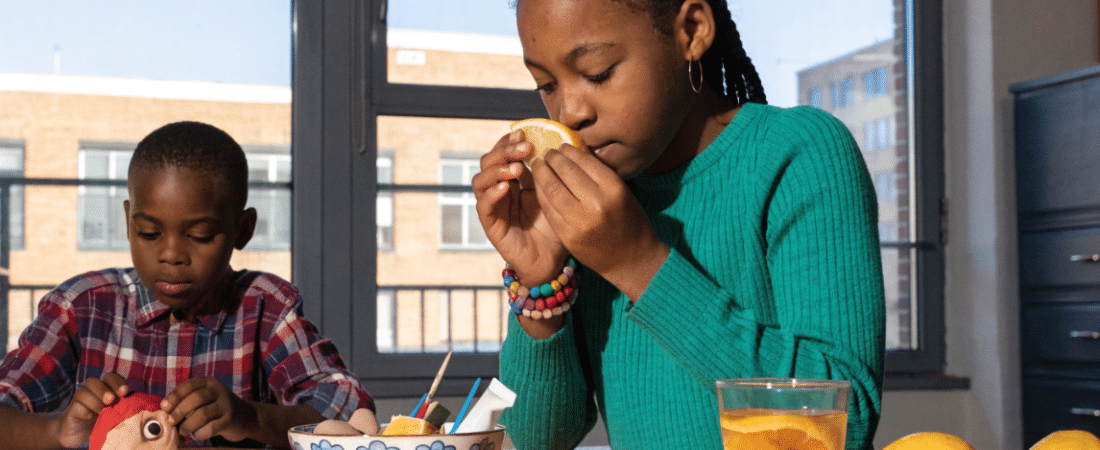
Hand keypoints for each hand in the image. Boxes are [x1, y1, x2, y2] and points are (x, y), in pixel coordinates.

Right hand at [57, 372, 129, 447]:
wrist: (80, 435)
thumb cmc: (103, 422)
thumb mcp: (116, 413)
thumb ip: (125, 405)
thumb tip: (140, 404)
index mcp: (105, 389)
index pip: (111, 377)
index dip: (118, 382)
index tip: (126, 391)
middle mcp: (91, 391)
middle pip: (94, 381)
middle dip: (105, 388)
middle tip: (112, 399)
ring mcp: (80, 400)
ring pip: (84, 391)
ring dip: (96, 400)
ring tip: (103, 411)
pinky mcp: (71, 411)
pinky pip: (77, 405)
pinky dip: (85, 410)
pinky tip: (91, 417)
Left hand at [161, 378, 255, 442]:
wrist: (245, 417)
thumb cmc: (216, 409)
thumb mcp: (205, 399)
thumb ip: (188, 401)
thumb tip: (165, 412)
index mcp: (209, 383)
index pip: (189, 386)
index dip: (174, 396)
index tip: (164, 407)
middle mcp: (218, 391)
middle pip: (196, 398)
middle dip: (179, 411)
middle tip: (171, 422)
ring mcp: (226, 405)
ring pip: (203, 414)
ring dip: (188, 424)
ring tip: (183, 431)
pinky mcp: (230, 420)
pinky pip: (211, 427)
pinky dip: (199, 433)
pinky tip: (196, 435)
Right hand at [472, 131, 570, 283]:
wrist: (553, 261)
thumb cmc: (557, 228)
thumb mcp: (557, 195)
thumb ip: (552, 173)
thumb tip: (560, 143)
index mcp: (514, 180)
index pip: (503, 153)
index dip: (509, 141)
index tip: (524, 132)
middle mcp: (499, 190)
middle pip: (488, 161)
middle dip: (504, 151)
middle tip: (523, 148)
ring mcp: (493, 207)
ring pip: (479, 180)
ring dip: (497, 170)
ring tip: (516, 169)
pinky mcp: (491, 225)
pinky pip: (483, 206)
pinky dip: (492, 194)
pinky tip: (507, 187)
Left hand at [532, 145, 669, 300]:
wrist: (631, 260)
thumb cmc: (630, 222)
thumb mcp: (622, 192)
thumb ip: (600, 174)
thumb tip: (575, 152)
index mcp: (613, 189)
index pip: (584, 161)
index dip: (569, 150)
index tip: (562, 146)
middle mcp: (596, 204)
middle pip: (565, 172)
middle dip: (552, 158)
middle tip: (546, 152)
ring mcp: (579, 221)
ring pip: (552, 189)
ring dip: (542, 174)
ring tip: (539, 165)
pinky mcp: (567, 235)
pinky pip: (548, 208)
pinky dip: (541, 194)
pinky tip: (539, 185)